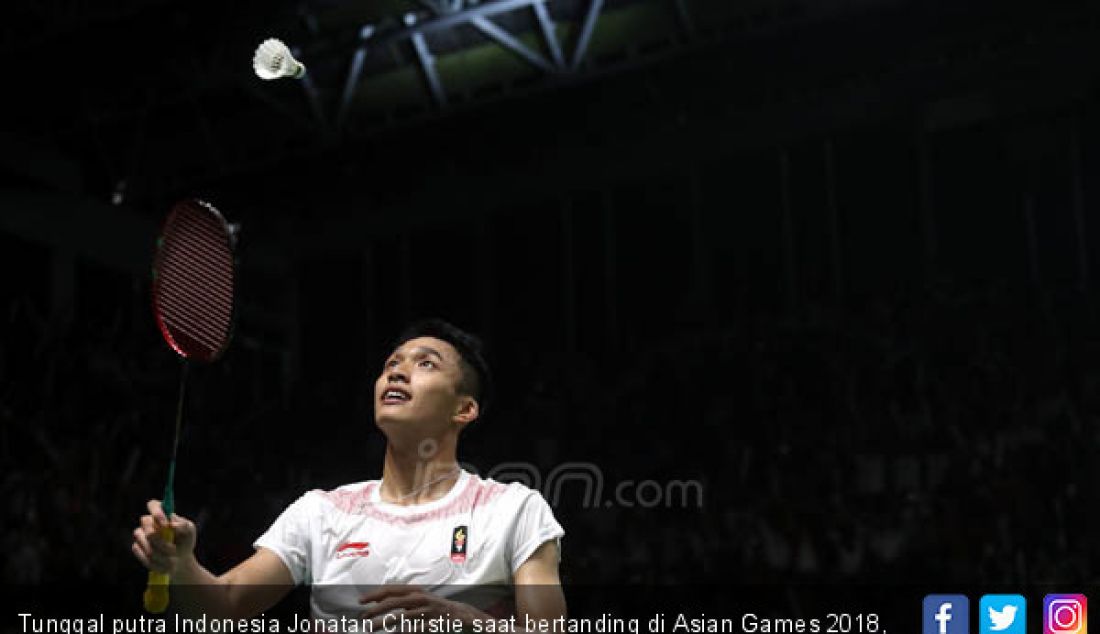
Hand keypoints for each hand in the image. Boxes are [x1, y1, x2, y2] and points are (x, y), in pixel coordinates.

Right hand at [132, 499, 197, 575]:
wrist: (180, 561)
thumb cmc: (185, 542)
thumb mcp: (190, 532)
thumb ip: (184, 525)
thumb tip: (172, 522)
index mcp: (162, 514)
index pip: (153, 505)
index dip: (157, 513)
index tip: (165, 524)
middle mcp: (148, 523)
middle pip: (146, 525)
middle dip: (161, 541)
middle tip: (173, 550)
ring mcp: (141, 535)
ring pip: (144, 542)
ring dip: (160, 554)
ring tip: (173, 561)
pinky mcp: (137, 548)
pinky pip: (142, 554)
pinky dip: (155, 562)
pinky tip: (164, 566)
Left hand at [359, 585, 476, 628]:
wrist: (459, 614)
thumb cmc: (433, 606)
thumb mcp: (417, 598)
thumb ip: (400, 598)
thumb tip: (376, 600)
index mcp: (415, 590)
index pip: (391, 589)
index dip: (375, 594)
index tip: (362, 601)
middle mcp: (420, 598)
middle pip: (393, 602)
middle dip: (375, 610)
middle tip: (363, 618)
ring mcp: (426, 611)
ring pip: (400, 617)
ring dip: (383, 623)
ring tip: (371, 629)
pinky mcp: (431, 624)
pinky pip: (413, 629)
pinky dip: (401, 632)